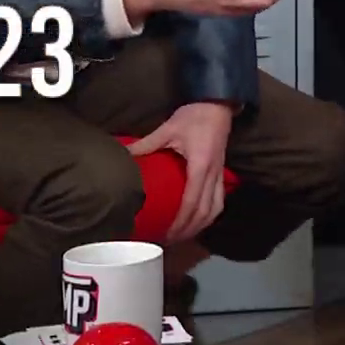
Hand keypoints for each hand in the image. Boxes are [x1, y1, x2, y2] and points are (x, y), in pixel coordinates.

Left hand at [127, 102, 233, 241]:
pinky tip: (198, 219)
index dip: (180, 222)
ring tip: (184, 235)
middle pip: (205, 212)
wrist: (219, 103)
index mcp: (200, 166)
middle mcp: (213, 174)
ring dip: (201, 225)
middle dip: (189, 230)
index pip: (191, 202)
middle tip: (170, 240)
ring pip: (215, 209)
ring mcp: (220, 174)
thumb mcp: (168, 129)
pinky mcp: (222, 171)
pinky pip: (219, 200)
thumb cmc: (194, 115)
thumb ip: (146, 144)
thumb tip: (122, 155)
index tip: (167, 234)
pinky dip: (209, 214)